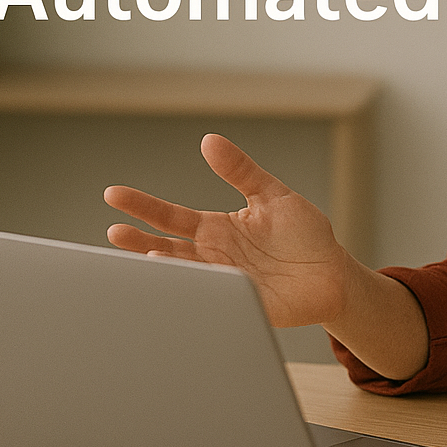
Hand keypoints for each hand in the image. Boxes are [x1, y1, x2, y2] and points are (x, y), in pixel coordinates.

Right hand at [104, 133, 353, 327]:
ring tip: (146, 258)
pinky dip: (199, 295)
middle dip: (138, 241)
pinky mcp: (244, 306)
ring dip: (166, 269)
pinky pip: (216, 301)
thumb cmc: (303, 233)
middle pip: (166, 248)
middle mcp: (214, 257)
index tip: (113, 194)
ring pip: (186, 276)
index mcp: (217, 229)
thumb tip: (210, 140)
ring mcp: (225, 283)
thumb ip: (241, 170)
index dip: (142, 206)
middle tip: (113, 232)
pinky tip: (186, 287)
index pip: (170, 216)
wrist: (333, 272)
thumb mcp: (272, 193)